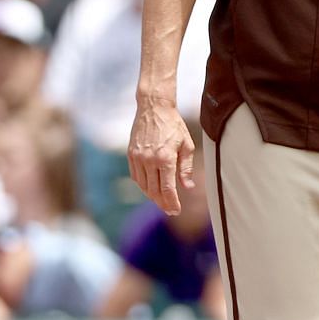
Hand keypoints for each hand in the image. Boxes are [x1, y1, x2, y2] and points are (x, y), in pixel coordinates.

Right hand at [129, 97, 195, 214]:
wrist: (153, 108)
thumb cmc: (174, 126)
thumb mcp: (186, 145)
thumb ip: (186, 168)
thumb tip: (187, 187)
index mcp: (165, 158)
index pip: (167, 188)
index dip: (171, 202)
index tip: (176, 210)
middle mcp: (149, 160)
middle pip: (154, 190)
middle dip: (163, 203)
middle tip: (170, 210)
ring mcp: (137, 158)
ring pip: (143, 186)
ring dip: (152, 196)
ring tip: (162, 201)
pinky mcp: (131, 154)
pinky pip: (136, 176)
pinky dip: (143, 185)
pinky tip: (151, 188)